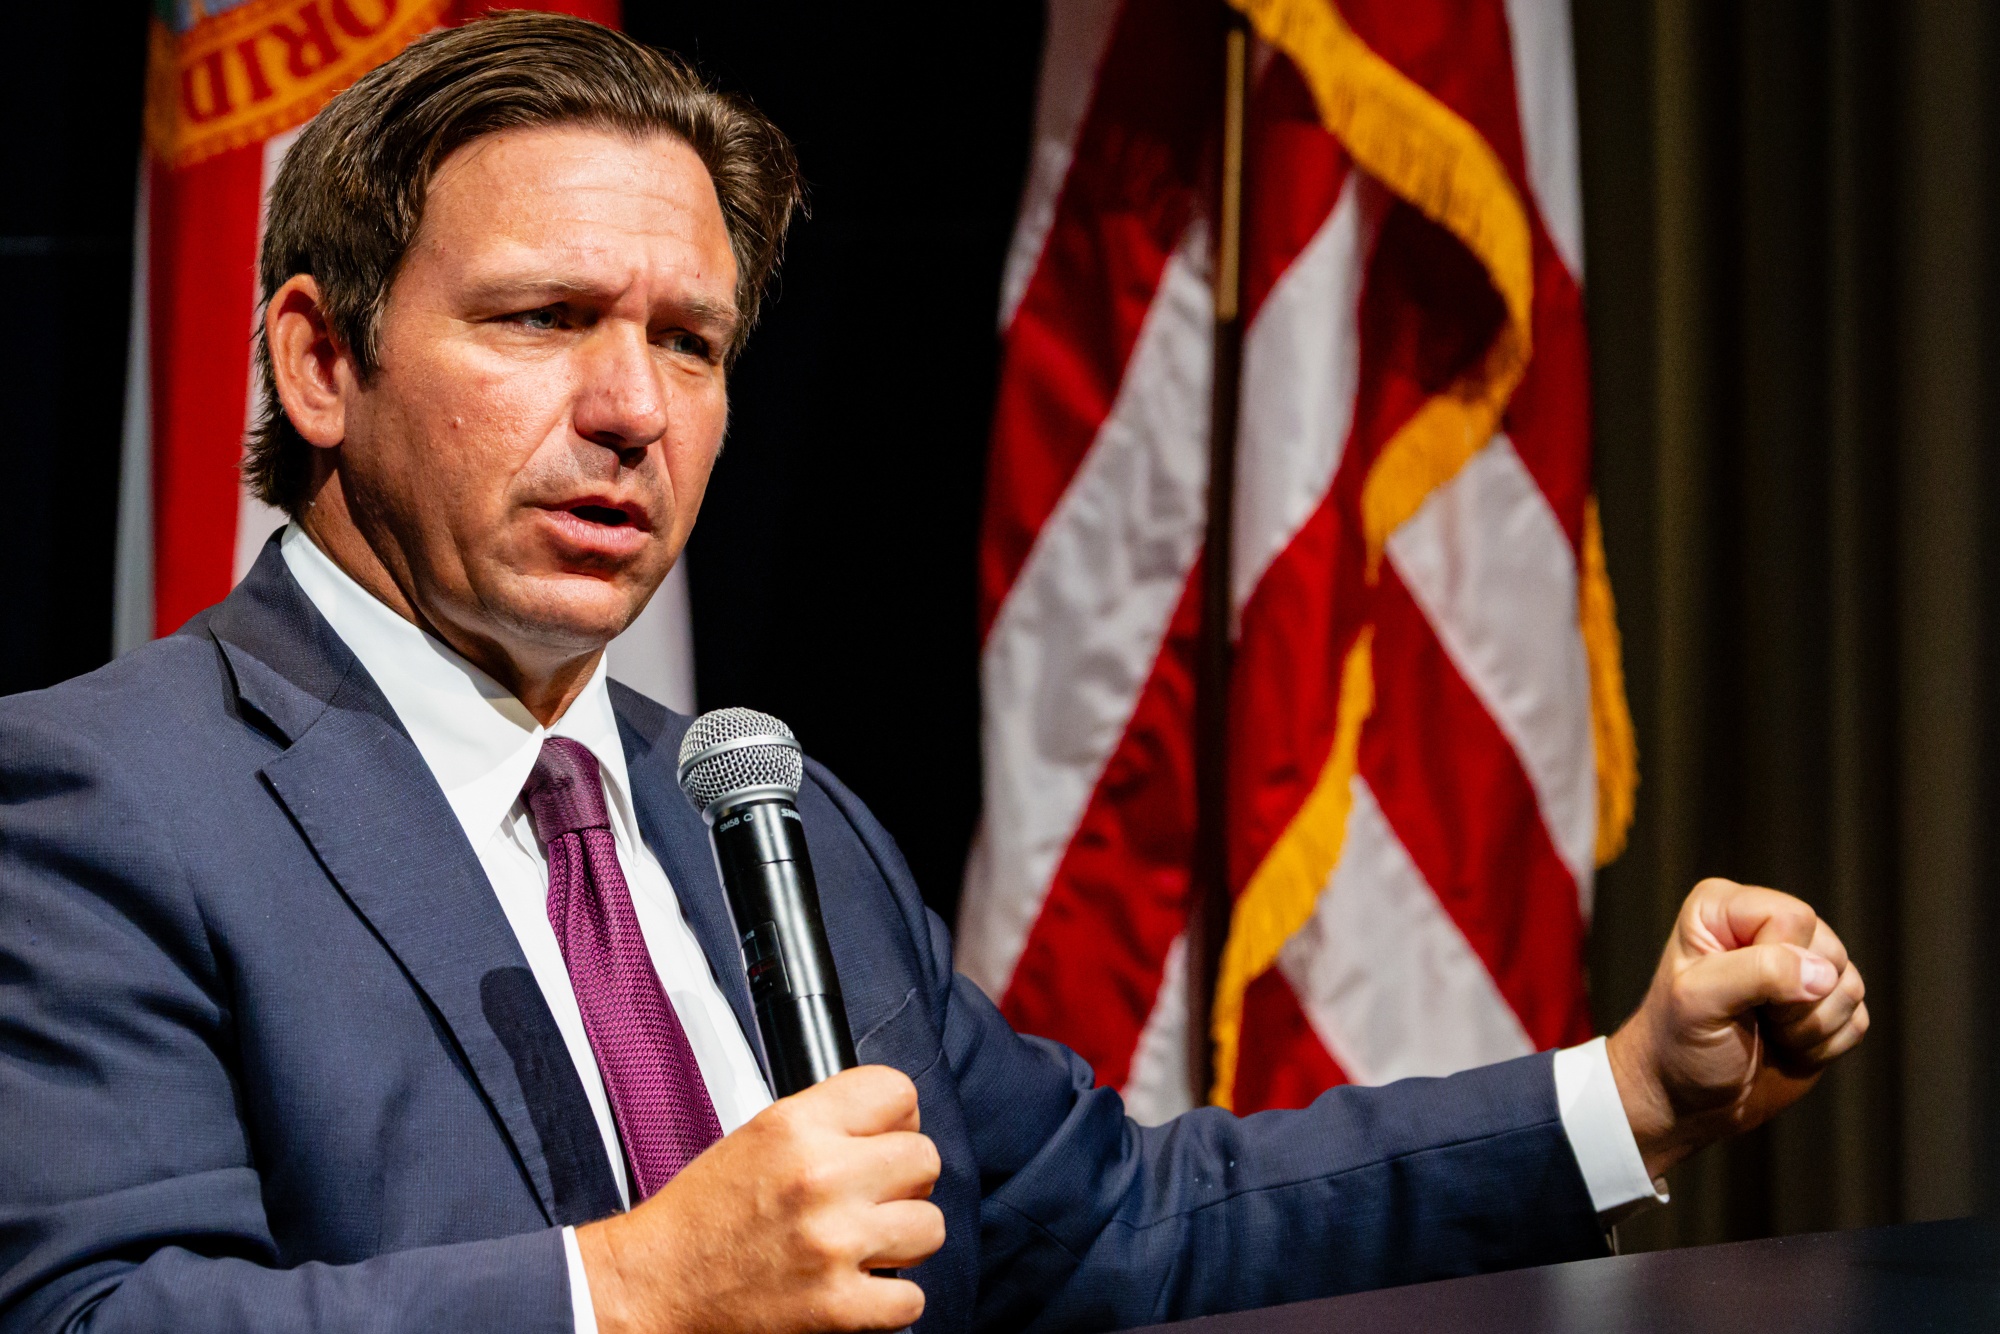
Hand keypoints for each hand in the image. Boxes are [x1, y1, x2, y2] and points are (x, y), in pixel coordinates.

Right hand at [576, 1065, 944, 1333]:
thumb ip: (826, 1122)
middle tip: (873, 1198)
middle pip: (925, 1159)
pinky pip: (911, 1298)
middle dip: (904, 1181)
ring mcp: (833, 1242)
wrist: (654, 1285)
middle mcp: (820, 1177)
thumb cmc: (702, 1216)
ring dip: (903, 1241)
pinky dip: (890, 1299)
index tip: (884, 1139)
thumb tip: (893, 1124)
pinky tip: (858, 1285)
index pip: (898, 1091)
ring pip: (929, 1227)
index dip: (897, 1118)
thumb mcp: (758, 1136)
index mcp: (797, 1126)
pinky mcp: (837, 1305)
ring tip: (865, 1244)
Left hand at [1606, 878, 1868, 1178]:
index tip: (1739, 994)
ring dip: (1811, 1027)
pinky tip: (1787, 1047)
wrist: (1688, 1101)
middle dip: (1797, 1002)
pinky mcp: (1826, 1004)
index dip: (1779, 961)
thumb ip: (1757, 973)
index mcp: (1724, 908)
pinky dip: (1825, 1045)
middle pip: (1830, 949)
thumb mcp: (1699, 1001)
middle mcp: (1766, 926)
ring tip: (1768, 1032)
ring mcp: (1801, 964)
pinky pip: (1859, 1019)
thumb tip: (1823, 974)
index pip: (1793, 917)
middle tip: (1754, 1017)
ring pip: (1850, 985)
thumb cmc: (1680, 1043)